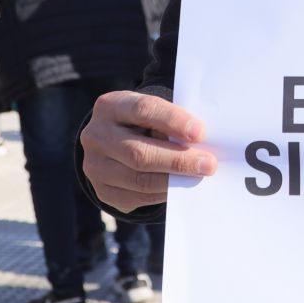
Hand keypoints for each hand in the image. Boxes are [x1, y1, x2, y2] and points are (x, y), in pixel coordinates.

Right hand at [80, 91, 215, 212]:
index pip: (143, 110)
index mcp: (111, 106)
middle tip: (208, 164)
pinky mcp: (102, 190)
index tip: (200, 133)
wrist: (115, 143)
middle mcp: (96, 135)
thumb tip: (201, 146)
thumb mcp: (153, 113)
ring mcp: (95, 165)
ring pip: (138, 179)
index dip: (173, 121)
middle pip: (138, 152)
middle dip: (178, 160)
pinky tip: (179, 187)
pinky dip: (161, 194)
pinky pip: (135, 197)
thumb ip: (171, 124)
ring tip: (198, 177)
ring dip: (173, 180)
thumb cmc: (145, 123)